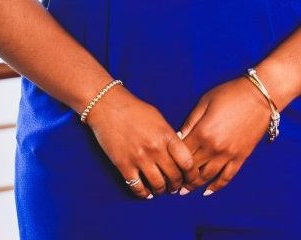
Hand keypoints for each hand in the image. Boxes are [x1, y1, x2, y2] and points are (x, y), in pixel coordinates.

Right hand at [85, 85, 199, 198]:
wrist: (108, 106)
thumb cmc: (134, 109)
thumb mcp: (158, 118)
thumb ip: (169, 136)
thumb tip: (178, 153)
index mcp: (166, 134)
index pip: (187, 162)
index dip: (191, 173)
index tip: (190, 176)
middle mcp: (155, 148)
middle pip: (174, 176)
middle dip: (177, 184)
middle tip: (175, 185)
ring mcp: (139, 158)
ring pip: (158, 185)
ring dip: (162, 190)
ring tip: (161, 189)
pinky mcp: (124, 165)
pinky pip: (137, 188)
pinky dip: (144, 193)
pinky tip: (146, 191)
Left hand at [176, 77, 271, 195]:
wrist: (259, 97)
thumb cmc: (230, 94)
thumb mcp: (205, 102)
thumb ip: (190, 121)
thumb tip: (177, 137)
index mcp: (202, 132)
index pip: (182, 153)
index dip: (172, 161)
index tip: (165, 166)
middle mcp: (214, 148)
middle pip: (192, 169)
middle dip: (180, 177)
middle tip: (171, 183)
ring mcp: (228, 155)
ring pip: (207, 177)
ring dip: (194, 186)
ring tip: (184, 191)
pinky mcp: (240, 158)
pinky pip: (227, 177)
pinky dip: (216, 187)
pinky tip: (207, 192)